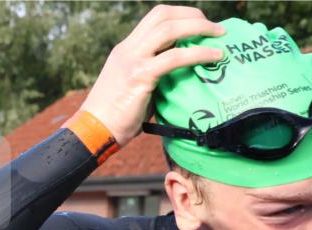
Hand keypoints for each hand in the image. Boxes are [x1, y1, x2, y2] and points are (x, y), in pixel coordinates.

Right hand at [79, 4, 224, 146]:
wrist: (93, 132)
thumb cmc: (114, 119)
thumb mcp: (133, 89)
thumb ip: (152, 77)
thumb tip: (180, 80)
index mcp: (126, 49)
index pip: (155, 18)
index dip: (180, 15)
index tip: (199, 26)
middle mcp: (128, 49)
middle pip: (163, 14)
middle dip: (192, 15)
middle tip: (214, 28)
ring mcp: (133, 60)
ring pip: (170, 28)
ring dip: (199, 27)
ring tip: (219, 36)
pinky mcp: (140, 76)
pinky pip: (175, 57)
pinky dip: (199, 53)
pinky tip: (215, 57)